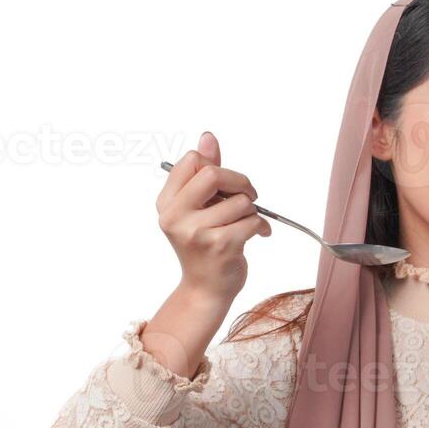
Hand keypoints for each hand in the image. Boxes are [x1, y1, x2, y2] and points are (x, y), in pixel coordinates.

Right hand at [155, 131, 271, 302]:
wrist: (206, 290)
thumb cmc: (204, 246)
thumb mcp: (197, 208)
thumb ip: (204, 172)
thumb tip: (208, 137)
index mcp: (167, 203)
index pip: (192, 161)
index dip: (216, 166)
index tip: (225, 183)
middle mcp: (176, 217)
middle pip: (213, 174)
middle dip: (240, 182)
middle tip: (248, 196)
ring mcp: (197, 233)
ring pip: (240, 201)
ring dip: (252, 210)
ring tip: (246, 223)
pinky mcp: (221, 246)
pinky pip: (253, 221)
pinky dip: (262, 226)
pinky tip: (258, 234)